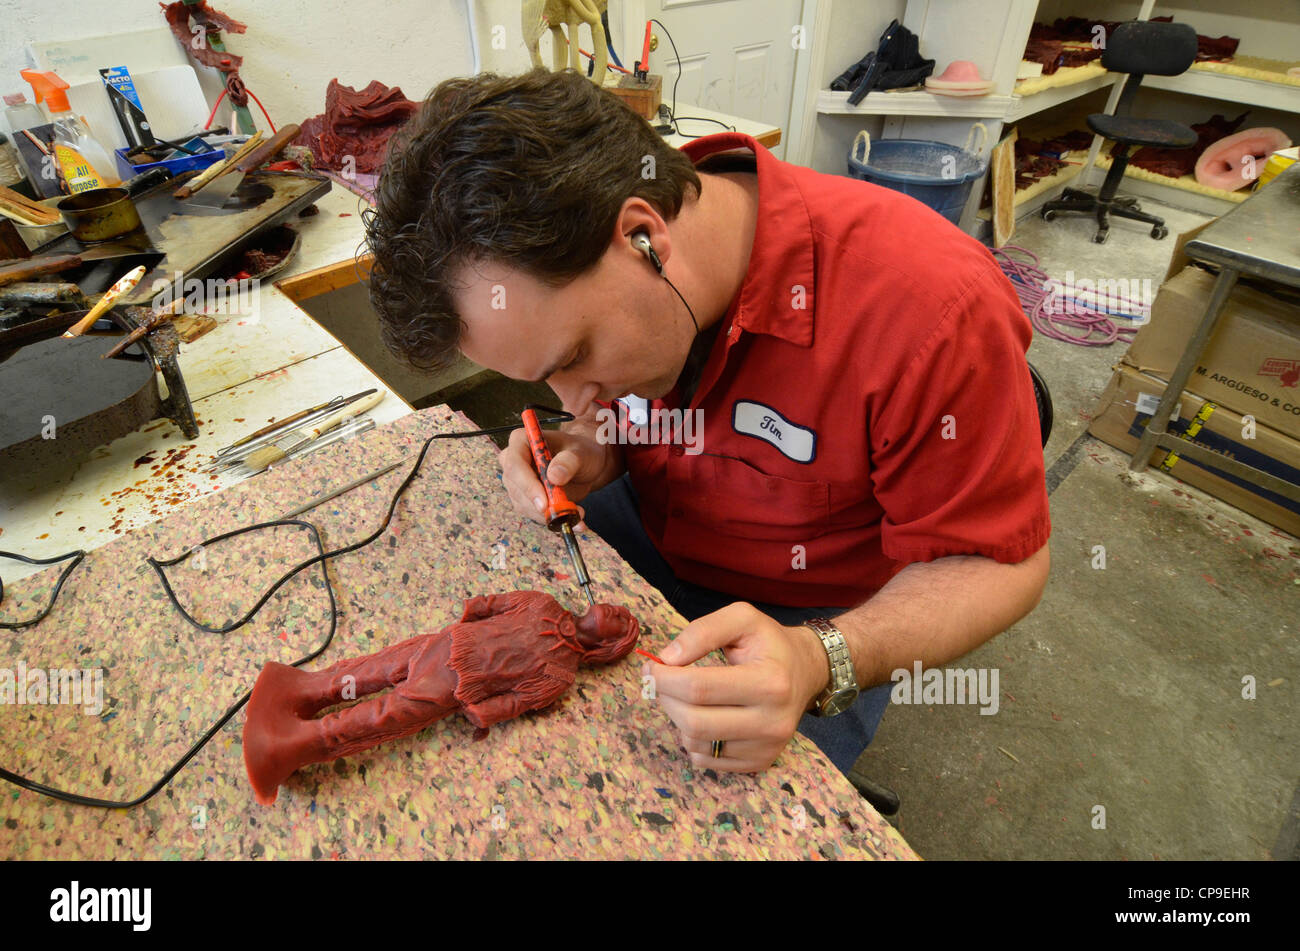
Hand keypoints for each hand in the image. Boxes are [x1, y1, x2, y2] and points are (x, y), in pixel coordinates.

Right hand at [498, 426, 611, 523]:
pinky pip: (533, 513)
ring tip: (576, 514)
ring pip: (524, 504)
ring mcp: (516, 482)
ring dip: (549, 515)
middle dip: (539, 505)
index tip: (544, 503)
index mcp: (521, 441)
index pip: (514, 464)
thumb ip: (569, 461)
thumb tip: (554, 476)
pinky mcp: (524, 498)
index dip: (527, 485)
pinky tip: (573, 519)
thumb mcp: (582, 453)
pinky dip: (552, 519)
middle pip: (516, 488)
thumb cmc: (581, 452)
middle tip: (566, 514)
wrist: (585, 465)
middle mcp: (513, 461)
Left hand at [644, 602, 829, 771]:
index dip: (665, 678)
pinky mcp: (759, 763)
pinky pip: (706, 761)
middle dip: (666, 699)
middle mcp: (773, 721)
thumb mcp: (742, 618)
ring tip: (685, 697)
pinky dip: (692, 739)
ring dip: (677, 718)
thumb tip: (667, 658)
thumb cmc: (769, 643)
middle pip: (694, 721)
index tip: (653, 668)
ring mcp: (767, 747)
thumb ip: (703, 631)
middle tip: (661, 682)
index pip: (699, 688)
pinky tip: (703, 716)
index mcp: (770, 681)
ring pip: (696, 743)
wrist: (806, 671)